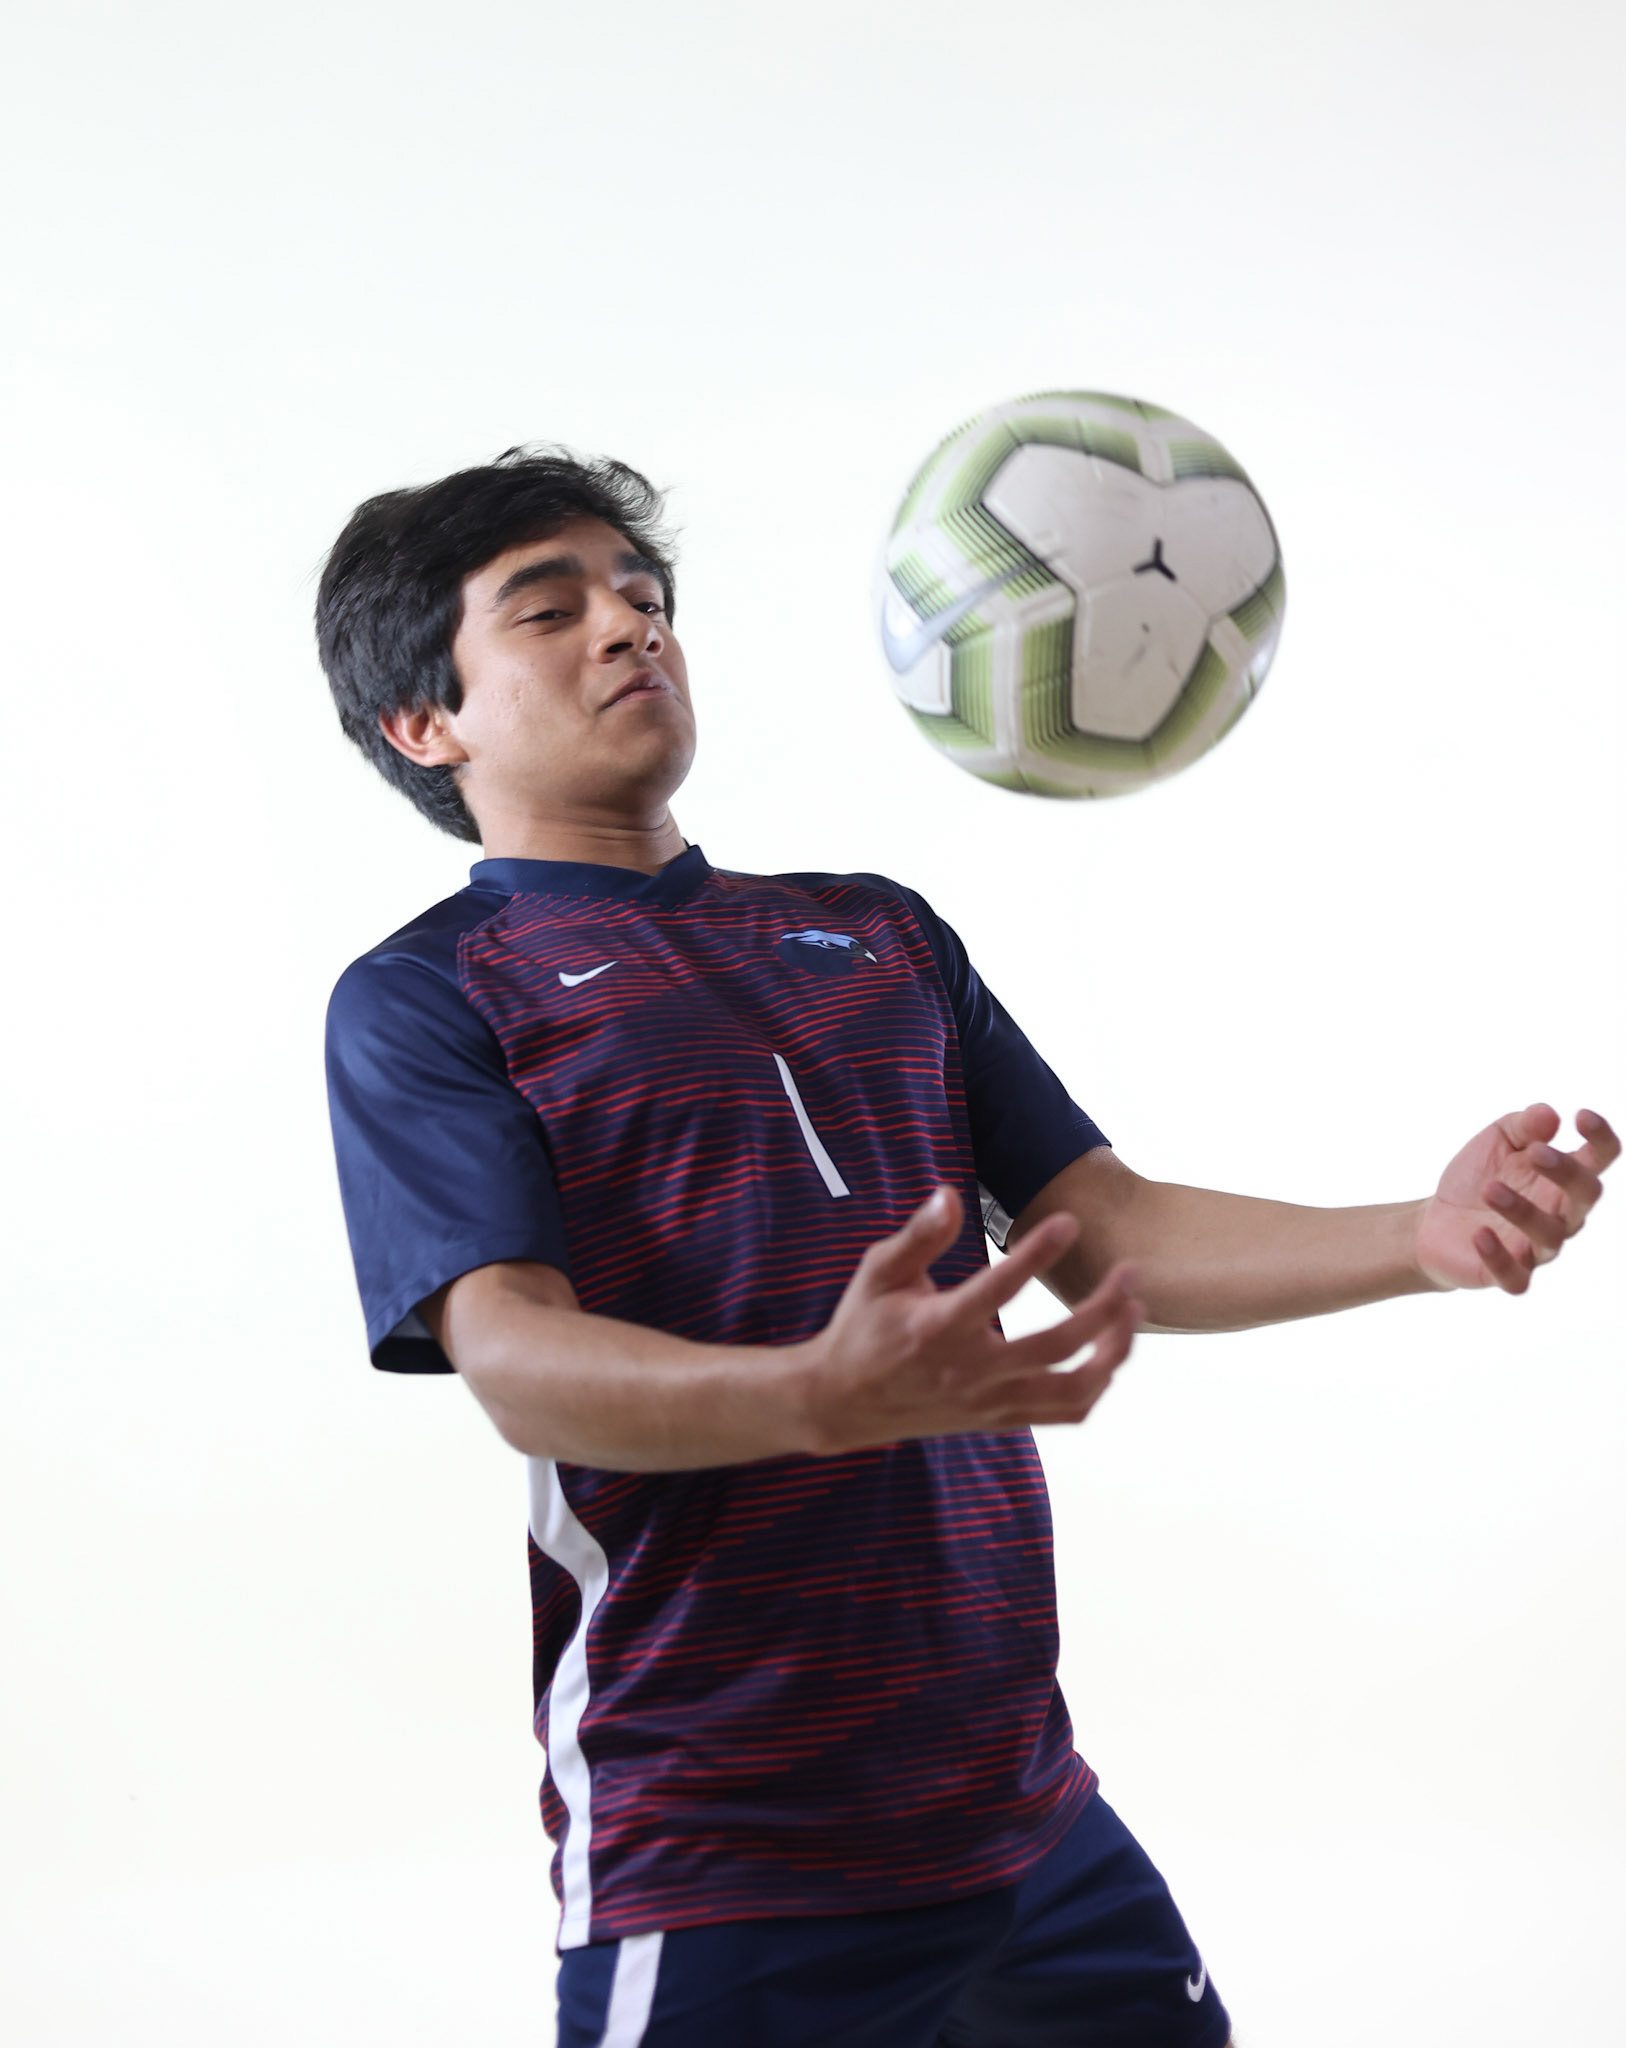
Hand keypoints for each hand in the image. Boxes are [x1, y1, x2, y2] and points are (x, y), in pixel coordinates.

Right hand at [798, 1185, 1141, 1453]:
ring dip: (1113, 1353)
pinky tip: (1108, 1354)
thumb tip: (947, 1193)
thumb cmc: (863, 1327)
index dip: (1037, 1254)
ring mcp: (988, 1402)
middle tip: (1129, 1271)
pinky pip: (1064, 1413)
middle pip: (1055, 1346)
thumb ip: (918, 1236)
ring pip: (1072, 1390)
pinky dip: (1097, 1387)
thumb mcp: (878, 1273)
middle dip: (1102, 1308)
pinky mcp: (999, 1419)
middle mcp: (970, 1372)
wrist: (843, 1402)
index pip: (998, 1289)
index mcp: (937, 1329)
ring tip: (1133, 1313)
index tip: (1069, 1222)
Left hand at [1414, 1104, 1616, 1294]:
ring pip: (1551, 1235)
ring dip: (1523, 1210)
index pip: (1599, 1158)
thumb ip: (1522, 1126)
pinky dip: (1499, 1258)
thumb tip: (1549, 1114)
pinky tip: (1480, 1235)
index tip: (1581, 1116)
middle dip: (1567, 1173)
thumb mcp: (1495, 1142)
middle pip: (1585, 1196)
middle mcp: (1560, 1214)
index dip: (1600, 1138)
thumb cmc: (1476, 1177)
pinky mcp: (1509, 1274)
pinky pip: (1517, 1277)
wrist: (1432, 1221)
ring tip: (1490, 1189)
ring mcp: (1537, 1247)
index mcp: (1562, 1178)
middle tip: (1537, 1152)